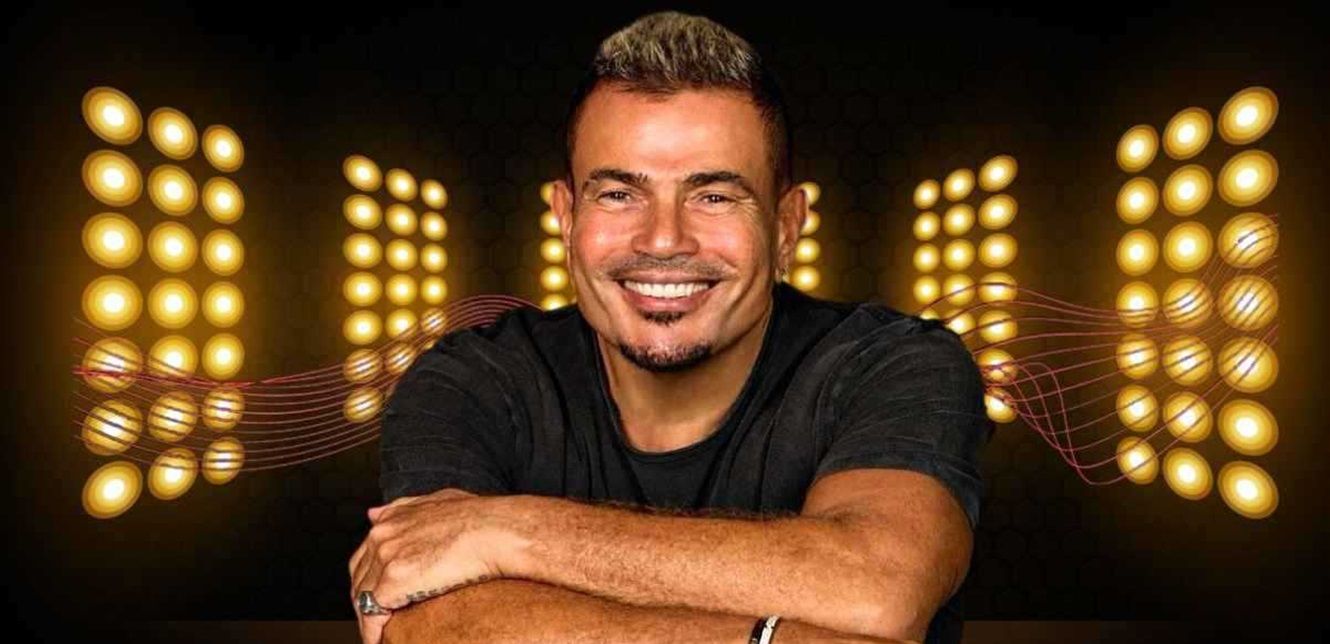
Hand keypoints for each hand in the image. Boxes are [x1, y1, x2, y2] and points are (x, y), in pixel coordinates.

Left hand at [348, 488, 507, 643]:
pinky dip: (372, 632)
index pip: (365, 555)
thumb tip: (374, 513)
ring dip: (368, 619)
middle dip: (365, 599)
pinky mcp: (394, 582)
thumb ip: (404, 507)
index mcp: (392, 519)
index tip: (376, 593)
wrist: (497, 531)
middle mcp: (383, 536)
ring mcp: (386, 558)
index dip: (368, 577)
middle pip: (358, 577)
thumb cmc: (481, 518)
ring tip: (379, 634)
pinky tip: (378, 642)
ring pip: (362, 597)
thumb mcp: (439, 501)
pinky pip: (372, 615)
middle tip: (377, 618)